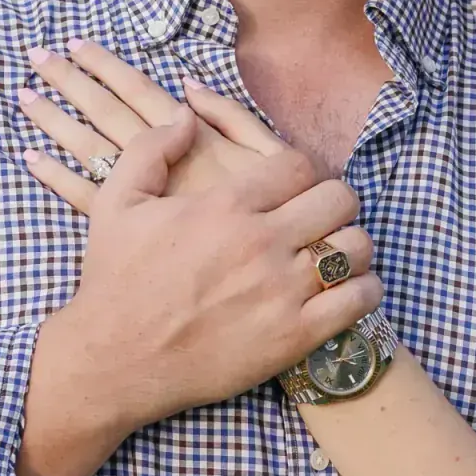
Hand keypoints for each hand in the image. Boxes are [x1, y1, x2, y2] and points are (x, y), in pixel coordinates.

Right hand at [15, 102, 383, 475]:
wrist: (113, 360)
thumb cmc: (113, 281)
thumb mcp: (116, 202)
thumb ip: (152, 149)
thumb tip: (186, 114)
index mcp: (225, 205)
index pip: (299, 165)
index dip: (302, 171)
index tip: (295, 187)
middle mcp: (260, 242)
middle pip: (339, 199)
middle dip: (335, 202)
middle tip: (321, 217)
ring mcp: (281, 291)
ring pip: (357, 248)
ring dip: (352, 246)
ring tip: (336, 254)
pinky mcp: (294, 337)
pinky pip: (358, 301)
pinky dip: (363, 291)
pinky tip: (345, 291)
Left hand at [17, 39, 311, 203]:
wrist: (274, 273)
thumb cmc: (280, 215)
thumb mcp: (273, 158)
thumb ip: (234, 119)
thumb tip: (189, 87)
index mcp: (191, 139)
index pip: (139, 92)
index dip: (106, 66)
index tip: (74, 42)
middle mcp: (160, 163)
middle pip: (104, 113)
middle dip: (70, 82)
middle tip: (35, 57)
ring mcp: (142, 198)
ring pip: (87, 149)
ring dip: (55, 121)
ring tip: (25, 96)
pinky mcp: (130, 231)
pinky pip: (82, 198)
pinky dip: (55, 176)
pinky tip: (30, 157)